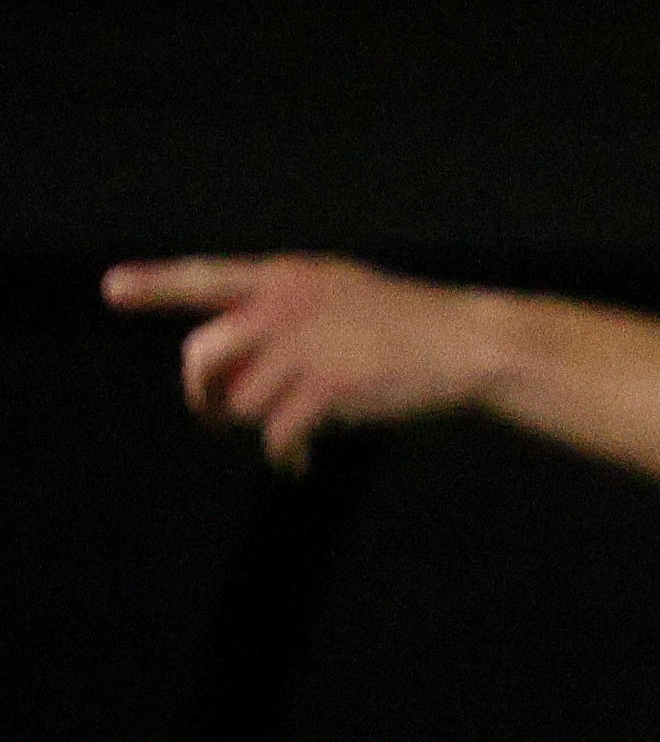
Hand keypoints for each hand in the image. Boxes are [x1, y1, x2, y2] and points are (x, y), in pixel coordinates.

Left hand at [105, 254, 509, 469]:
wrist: (465, 343)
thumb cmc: (412, 325)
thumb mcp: (342, 296)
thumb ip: (288, 314)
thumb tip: (246, 366)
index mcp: (286, 278)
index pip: (205, 278)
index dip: (156, 285)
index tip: (112, 289)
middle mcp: (282, 308)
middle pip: (204, 354)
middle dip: (200, 392)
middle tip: (209, 412)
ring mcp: (301, 348)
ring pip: (243, 401)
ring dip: (262, 425)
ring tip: (291, 437)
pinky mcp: (324, 389)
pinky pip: (279, 433)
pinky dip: (285, 455)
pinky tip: (299, 463)